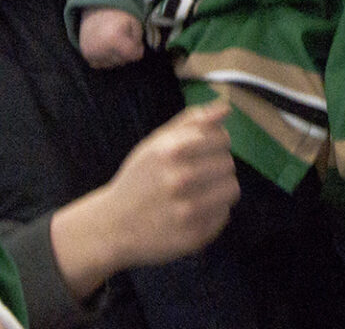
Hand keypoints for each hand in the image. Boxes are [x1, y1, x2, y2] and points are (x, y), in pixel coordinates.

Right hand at [51, 99, 238, 292]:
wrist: (112, 226)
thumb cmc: (139, 179)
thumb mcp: (155, 144)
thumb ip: (192, 122)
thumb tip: (226, 108)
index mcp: (171, 151)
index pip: (222, 139)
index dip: (214, 144)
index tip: (201, 153)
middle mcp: (180, 180)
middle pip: (228, 164)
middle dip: (215, 167)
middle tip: (195, 176)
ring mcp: (188, 211)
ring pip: (232, 189)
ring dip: (219, 189)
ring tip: (198, 193)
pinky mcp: (194, 236)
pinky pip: (224, 215)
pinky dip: (212, 212)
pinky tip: (192, 213)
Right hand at [79, 8, 143, 68]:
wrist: (96, 8)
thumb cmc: (119, 15)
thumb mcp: (135, 23)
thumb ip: (138, 42)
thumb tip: (136, 57)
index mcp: (113, 38)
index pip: (133, 55)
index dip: (138, 49)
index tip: (137, 41)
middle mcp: (99, 48)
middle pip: (123, 61)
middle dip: (127, 51)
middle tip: (123, 36)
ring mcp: (91, 53)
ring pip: (113, 64)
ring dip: (117, 56)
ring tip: (114, 40)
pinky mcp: (86, 55)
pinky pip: (102, 64)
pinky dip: (106, 58)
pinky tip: (107, 46)